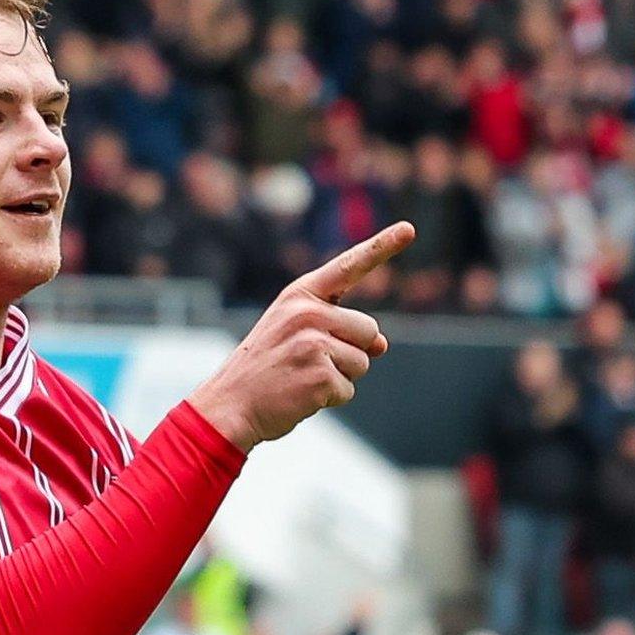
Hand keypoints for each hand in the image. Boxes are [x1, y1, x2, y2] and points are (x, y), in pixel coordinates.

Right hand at [188, 222, 413, 450]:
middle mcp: (307, 314)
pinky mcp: (321, 376)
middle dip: (351, 350)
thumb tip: (382, 346)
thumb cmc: (262, 370)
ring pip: (362, 362)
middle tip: (306, 362)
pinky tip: (300, 395)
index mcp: (298, 297)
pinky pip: (349, 389)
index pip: (347, 267)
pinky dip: (330, 398)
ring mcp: (314, 344)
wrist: (227, 406)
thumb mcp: (293, 336)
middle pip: (369, 329)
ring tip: (299, 378)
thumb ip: (337, 330)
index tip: (408, 229)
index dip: (381, 247)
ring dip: (340, 377)